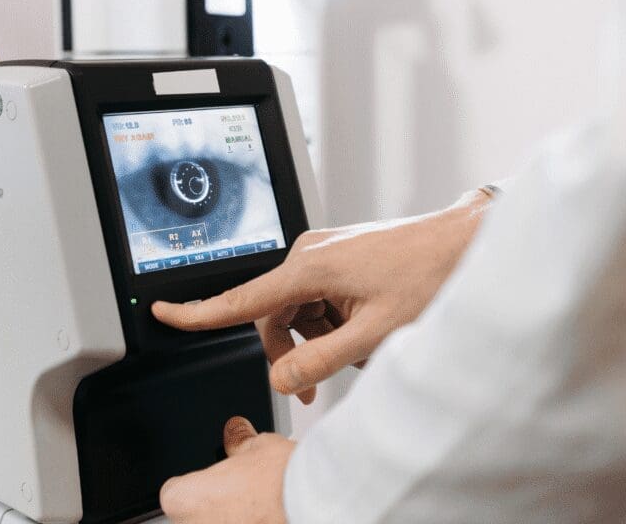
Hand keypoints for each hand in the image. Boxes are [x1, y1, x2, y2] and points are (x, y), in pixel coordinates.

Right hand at [153, 192, 490, 403]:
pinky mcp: (337, 257)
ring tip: (362, 346)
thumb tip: (281, 379)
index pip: (239, 301)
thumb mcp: (375, 333)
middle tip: (318, 384)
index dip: (196, 313)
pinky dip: (332, 322)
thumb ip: (322, 362)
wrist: (464, 242)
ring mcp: (323, 253)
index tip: (161, 312)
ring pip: (297, 312)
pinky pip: (316, 299)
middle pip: (272, 317)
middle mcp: (308, 254)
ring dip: (319, 338)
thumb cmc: (429, 276)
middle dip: (293, 352)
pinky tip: (364, 328)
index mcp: (308, 267)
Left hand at [160, 417, 292, 523]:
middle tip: (241, 495)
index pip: (173, 493)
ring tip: (258, 509)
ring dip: (229, 520)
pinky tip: (267, 518)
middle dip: (213, 507)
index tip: (214, 481)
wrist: (312, 504)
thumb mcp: (257, 447)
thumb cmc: (281, 480)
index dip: (196, 485)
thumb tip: (236, 433)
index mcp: (184, 499)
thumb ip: (237, 442)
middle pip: (193, 516)